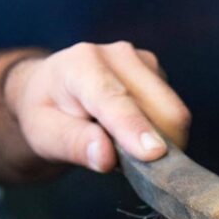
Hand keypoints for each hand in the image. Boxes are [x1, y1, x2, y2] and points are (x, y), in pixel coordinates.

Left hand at [4, 42, 190, 172]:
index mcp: (81, 64)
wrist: (52, 91)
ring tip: (124, 145)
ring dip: (159, 141)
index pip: (114, 99)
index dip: (135, 127)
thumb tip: (106, 156)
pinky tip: (133, 132)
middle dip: (156, 145)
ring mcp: (142, 61)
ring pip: (174, 114)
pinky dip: (161, 133)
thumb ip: (73, 144)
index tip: (153, 154)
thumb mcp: (43, 135)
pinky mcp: (157, 72)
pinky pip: (174, 115)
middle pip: (161, 108)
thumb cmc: (45, 114)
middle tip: (126, 164)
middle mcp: (118, 55)